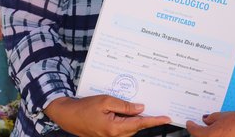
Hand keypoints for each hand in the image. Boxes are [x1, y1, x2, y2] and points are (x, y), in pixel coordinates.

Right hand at [44, 96, 170, 136]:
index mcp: (115, 128)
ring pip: (129, 128)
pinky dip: (127, 120)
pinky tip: (126, 111)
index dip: (154, 120)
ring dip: (135, 119)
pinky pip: (122, 128)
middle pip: (136, 127)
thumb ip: (125, 106)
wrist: (68, 115)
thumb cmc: (84, 107)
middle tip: (155, 108)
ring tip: (138, 107)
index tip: (166, 118)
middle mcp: (114, 136)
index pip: (140, 124)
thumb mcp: (106, 101)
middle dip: (145, 118)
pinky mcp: (107, 135)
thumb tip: (141, 108)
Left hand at [186, 111, 234, 136]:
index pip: (194, 131)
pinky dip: (215, 136)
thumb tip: (206, 120)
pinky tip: (220, 132)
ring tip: (212, 127)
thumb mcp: (222, 115)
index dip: (191, 125)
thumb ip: (211, 118)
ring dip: (208, 134)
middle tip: (200, 124)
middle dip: (199, 131)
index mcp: (208, 135)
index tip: (189, 123)